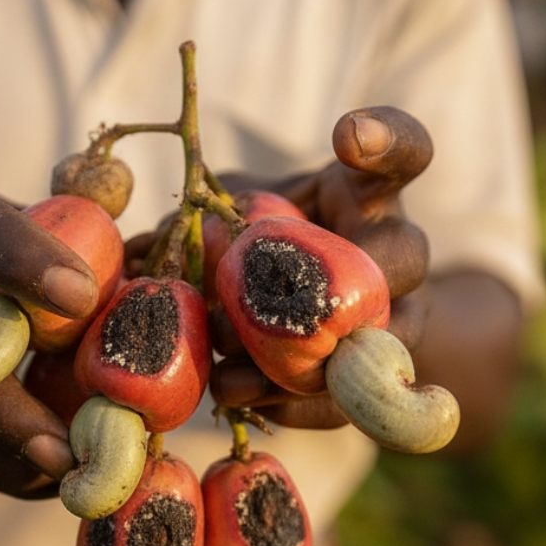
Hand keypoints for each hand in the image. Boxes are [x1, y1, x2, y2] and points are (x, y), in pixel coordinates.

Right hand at [0, 183, 100, 497]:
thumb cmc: (30, 244)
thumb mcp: (60, 217)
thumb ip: (106, 233)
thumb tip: (171, 269)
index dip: (25, 263)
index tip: (82, 295)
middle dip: (7, 406)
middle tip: (68, 442)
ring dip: (10, 454)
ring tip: (71, 473)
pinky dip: (9, 472)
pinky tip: (60, 482)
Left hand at [207, 107, 433, 428]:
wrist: (316, 314)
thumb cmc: (271, 244)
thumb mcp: (239, 216)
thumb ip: (201, 220)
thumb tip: (140, 253)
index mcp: (367, 194)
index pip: (406, 151)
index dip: (386, 138)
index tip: (347, 137)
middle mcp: (398, 250)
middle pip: (405, 253)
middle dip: (338, 279)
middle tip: (276, 297)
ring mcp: (404, 315)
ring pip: (385, 341)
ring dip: (307, 362)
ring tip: (230, 377)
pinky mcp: (380, 379)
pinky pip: (353, 400)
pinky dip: (296, 408)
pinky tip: (242, 403)